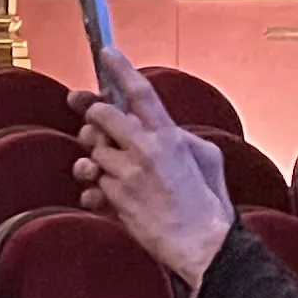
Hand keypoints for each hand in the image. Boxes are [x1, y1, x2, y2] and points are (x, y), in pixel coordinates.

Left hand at [73, 56, 235, 292]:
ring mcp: (126, 177)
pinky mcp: (114, 202)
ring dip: (94, 162)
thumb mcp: (207, 157)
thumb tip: (157, 125)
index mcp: (168, 136)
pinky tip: (111, 198)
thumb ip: (179, 135)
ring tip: (108, 171)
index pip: (140, 93)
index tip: (106, 52)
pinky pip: (89, 189)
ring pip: (90, 155)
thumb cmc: (207, 202)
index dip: (120, 69)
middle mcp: (144, 152)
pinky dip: (95, 193)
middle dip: (93, 118)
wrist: (203, 246)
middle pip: (99, 117)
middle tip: (94, 124)